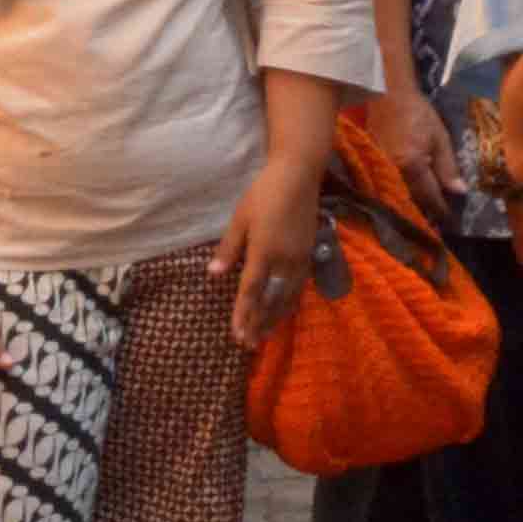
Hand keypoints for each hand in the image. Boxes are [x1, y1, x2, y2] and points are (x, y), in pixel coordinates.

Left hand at [227, 155, 331, 346]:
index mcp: (264, 251)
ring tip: (263, 337)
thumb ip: (229, 249)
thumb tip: (213, 275)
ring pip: (287, 298)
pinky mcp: (309, 256)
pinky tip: (283, 314)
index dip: (243, 314)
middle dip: (258, 324)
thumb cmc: (264, 194)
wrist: (299, 176)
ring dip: (274, 319)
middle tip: (248, 344)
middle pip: (270, 300)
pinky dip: (289, 305)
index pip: (251, 291)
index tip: (236, 334)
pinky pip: (299, 288)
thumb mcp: (240, 219)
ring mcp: (300, 260)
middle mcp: (284, 261)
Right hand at [373, 85, 462, 219]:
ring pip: (400, 198)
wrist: (389, 97)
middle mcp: (393, 173)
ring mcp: (380, 171)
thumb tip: (459, 192)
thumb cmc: (418, 114)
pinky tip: (410, 199)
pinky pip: (389, 188)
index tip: (452, 222)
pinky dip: (401, 196)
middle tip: (439, 224)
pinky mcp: (372, 167)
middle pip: (413, 202)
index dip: (442, 211)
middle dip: (427, 214)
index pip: (430, 196)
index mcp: (412, 165)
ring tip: (426, 216)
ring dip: (414, 208)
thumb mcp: (440, 138)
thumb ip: (448, 167)